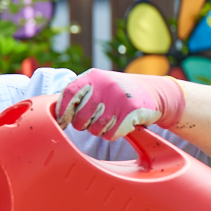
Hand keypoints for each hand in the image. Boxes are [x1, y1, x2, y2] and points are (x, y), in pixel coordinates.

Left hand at [56, 69, 185, 140]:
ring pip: (95, 129)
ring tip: (108, 121)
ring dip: (99, 130)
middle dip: (82, 125)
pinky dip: (113, 134)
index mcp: (93, 76)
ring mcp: (118, 98)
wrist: (155, 92)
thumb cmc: (119, 91)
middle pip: (80, 117)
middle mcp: (105, 86)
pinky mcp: (131, 112)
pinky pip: (111, 134)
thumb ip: (81, 93)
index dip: (62, 111)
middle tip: (91, 122)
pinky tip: (120, 125)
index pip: (69, 94)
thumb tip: (55, 111)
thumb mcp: (100, 84)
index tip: (63, 121)